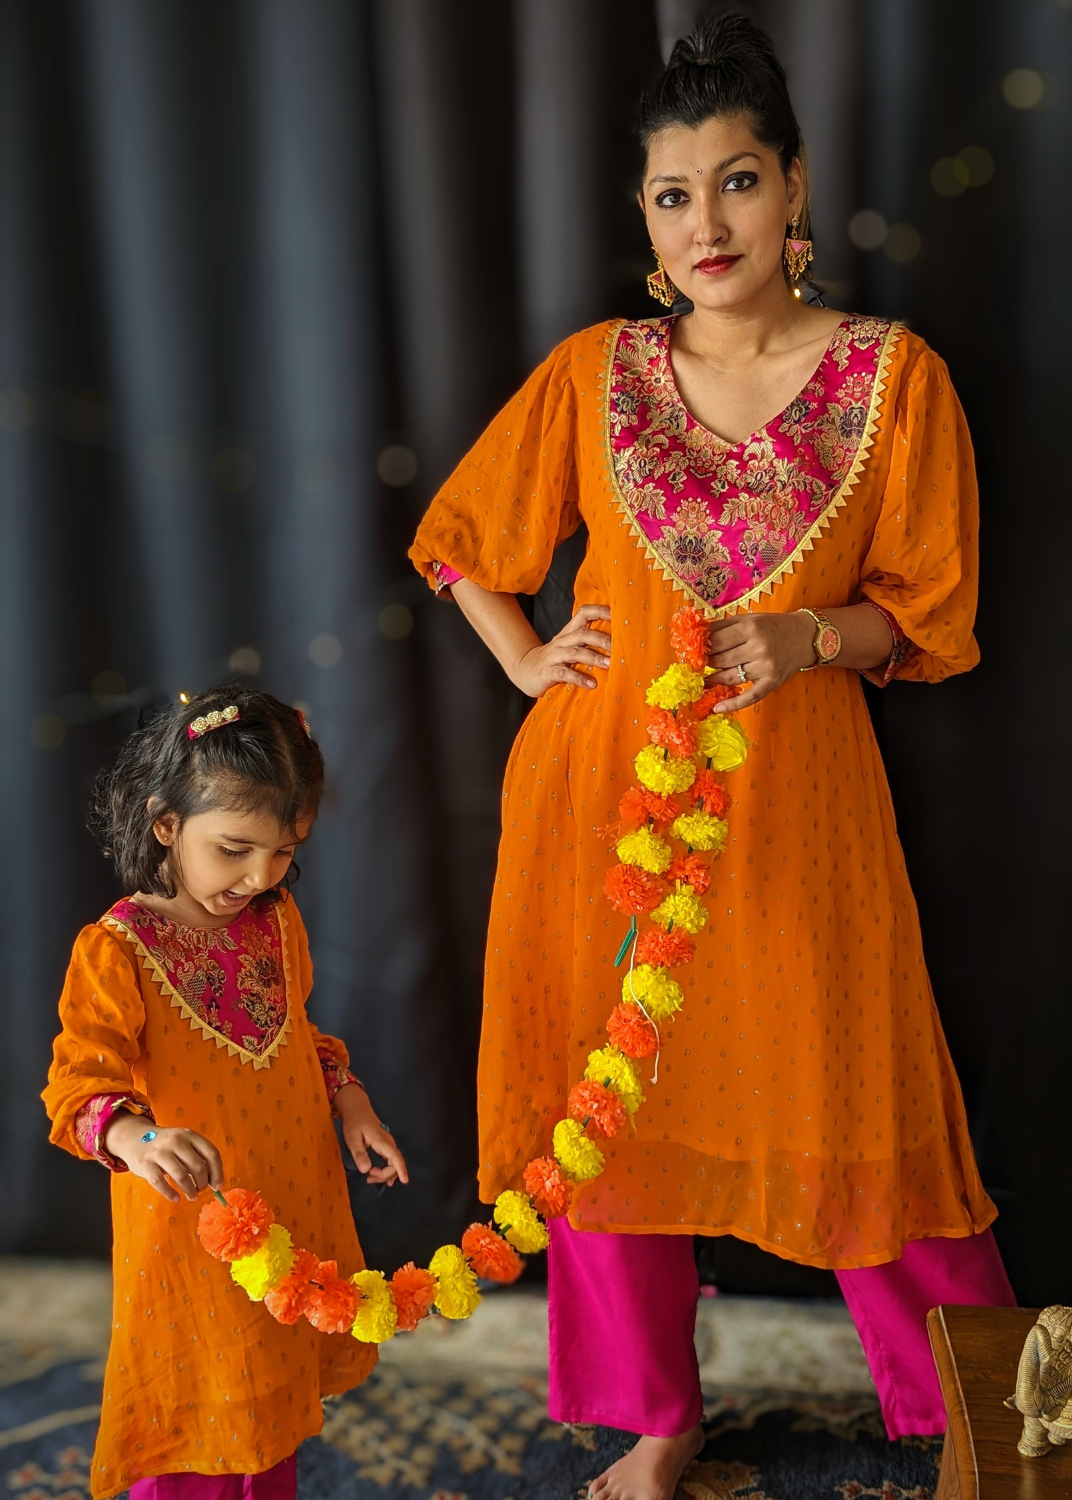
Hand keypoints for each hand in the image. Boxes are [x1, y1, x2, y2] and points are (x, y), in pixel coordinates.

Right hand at [103, 1111, 223, 1202]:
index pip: (211, 1153)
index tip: (218, 1185)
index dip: (217, 1171)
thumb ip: (196, 1155)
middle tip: (201, 1190)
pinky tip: (176, 1198)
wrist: (134, 1137)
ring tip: (193, 1196)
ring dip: (190, 1190)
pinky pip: (160, 1183)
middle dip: (203, 1183)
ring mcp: (160, 1152)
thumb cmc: (165, 1144)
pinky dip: (170, 1193)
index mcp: (189, 1135)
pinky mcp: (146, 1164)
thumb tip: (213, 1180)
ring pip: (181, 1176)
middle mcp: (176, 1141)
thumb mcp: (182, 1141)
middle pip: (198, 1166)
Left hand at [333, 1083, 408, 1186]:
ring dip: (385, 1173)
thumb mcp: (352, 1139)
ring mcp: (388, 1143)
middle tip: (368, 1179)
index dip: (401, 1169)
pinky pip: (391, 1159)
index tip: (404, 1181)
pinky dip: (388, 1169)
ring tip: (371, 1179)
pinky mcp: (385, 1145)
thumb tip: (366, 1170)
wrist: (357, 1108)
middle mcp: (389, 1142)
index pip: (395, 1157)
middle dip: (384, 1175)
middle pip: (394, 1163)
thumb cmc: (354, 1122)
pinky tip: (385, 1178)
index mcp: (382, 1141)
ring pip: (393, 1162)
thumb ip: (359, 1154)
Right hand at [510, 605, 611, 695]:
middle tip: (619, 647)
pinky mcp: (548, 672)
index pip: (583, 613)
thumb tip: (619, 640)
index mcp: (569, 632)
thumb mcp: (570, 645)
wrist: (525, 670)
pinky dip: (579, 678)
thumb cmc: (555, 659)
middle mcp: (562, 641)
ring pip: (575, 652)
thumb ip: (588, 640)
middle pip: (582, 633)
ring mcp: (554, 656)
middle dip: (602, 639)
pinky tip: (592, 684)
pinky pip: (564, 674)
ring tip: (608, 664)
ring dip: (593, 657)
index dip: (600, 611)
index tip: (618, 614)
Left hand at [706, 610, 815, 711]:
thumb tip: (698, 634)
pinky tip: (717, 708)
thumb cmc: (773, 626)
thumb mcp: (749, 619)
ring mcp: (765, 667)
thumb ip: (724, 625)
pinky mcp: (772, 682)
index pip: (716, 641)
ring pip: (730, 677)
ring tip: (702, 681)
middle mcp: (758, 648)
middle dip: (706, 663)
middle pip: (721, 660)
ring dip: (713, 681)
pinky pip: (750, 697)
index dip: (702, 648)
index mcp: (750, 628)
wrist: (805, 636)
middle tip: (697, 665)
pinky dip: (732, 704)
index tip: (693, 651)